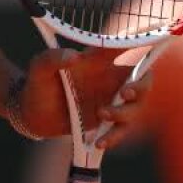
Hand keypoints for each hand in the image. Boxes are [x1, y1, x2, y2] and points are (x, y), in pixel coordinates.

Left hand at [17, 47, 151, 146]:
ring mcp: (109, 101)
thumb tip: (74, 57)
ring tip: (101, 115)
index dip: (142, 43)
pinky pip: (121, 130)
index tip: (152, 41)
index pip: (123, 48)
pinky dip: (114, 137)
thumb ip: (52, 58)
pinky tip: (99, 141)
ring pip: (135, 108)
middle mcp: (108, 80)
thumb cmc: (36, 84)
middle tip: (125, 93)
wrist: (30, 114)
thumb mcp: (38, 68)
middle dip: (140, 87)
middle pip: (142, 79)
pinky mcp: (106, 123)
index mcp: (96, 61)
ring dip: (124, 114)